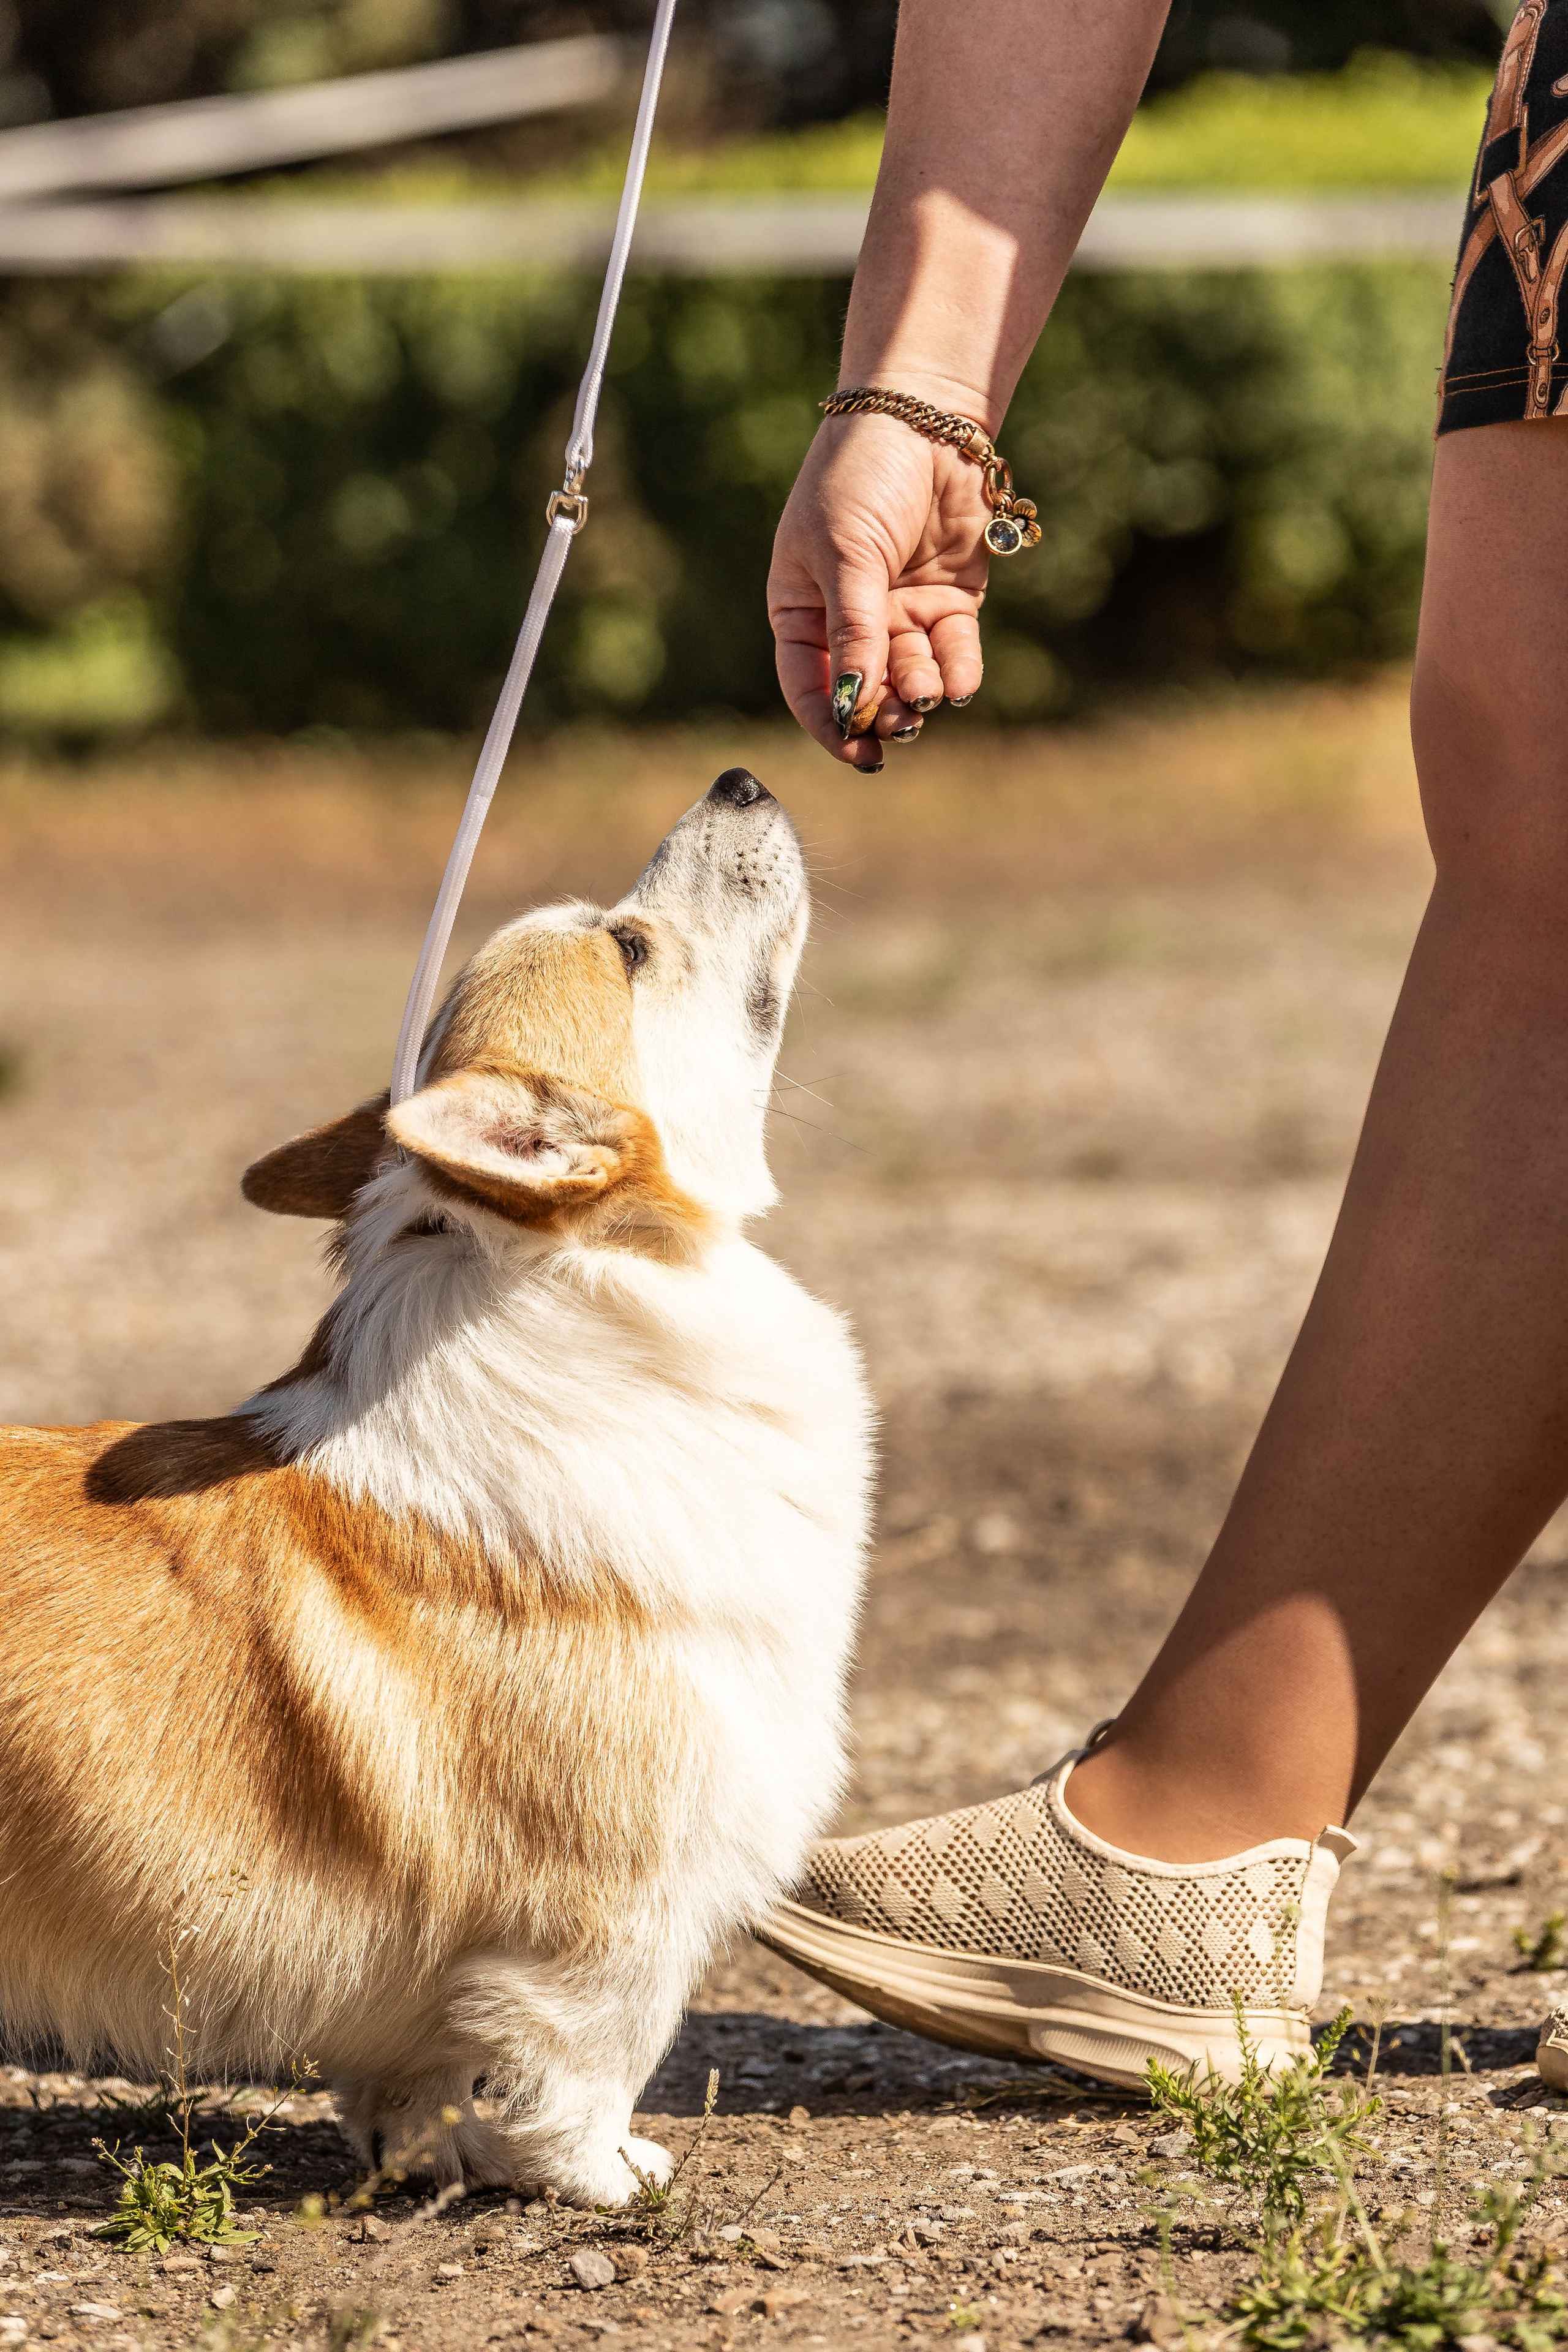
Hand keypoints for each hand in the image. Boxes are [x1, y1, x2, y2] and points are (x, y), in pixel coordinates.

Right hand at [767, 410, 990, 767]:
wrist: (924, 421)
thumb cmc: (860, 479)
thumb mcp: (844, 554)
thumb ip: (853, 631)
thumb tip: (856, 705)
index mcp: (801, 611)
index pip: (808, 686)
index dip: (830, 724)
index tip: (855, 754)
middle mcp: (849, 622)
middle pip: (864, 690)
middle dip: (882, 712)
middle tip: (900, 721)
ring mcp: (900, 614)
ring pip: (909, 677)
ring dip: (917, 691)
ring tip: (925, 689)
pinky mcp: (948, 603)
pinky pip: (952, 654)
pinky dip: (956, 673)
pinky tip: (958, 683)